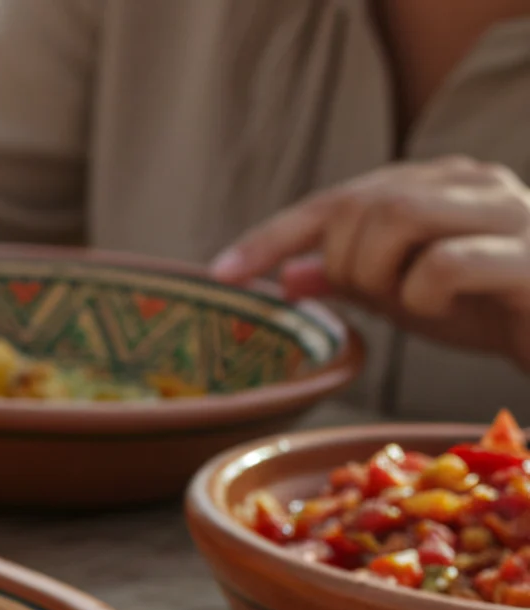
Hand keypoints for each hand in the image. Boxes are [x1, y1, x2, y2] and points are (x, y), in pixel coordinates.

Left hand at [213, 156, 529, 371]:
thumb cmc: (493, 312)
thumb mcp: (408, 297)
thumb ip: (353, 280)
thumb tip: (285, 275)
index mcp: (440, 184)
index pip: (339, 198)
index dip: (274, 236)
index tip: (220, 274)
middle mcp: (475, 183)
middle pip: (365, 204)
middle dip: (342, 263)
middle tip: (370, 298)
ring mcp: (509, 214)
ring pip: (399, 216)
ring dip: (379, 274)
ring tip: (410, 303)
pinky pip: (445, 264)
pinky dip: (422, 296)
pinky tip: (442, 310)